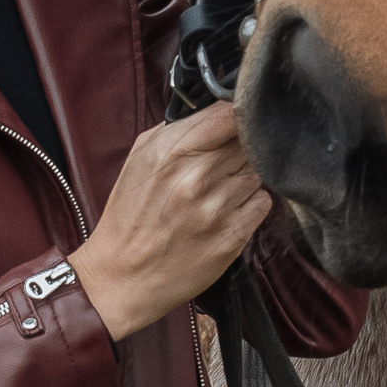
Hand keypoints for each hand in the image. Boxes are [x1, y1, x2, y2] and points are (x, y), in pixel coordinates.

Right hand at [68, 102, 272, 342]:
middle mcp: (198, 176)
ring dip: (243, 178)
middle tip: (218, 166)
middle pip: (248, 141)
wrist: (123, 276)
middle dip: (237, 149)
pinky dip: (250, 204)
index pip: (229, 113)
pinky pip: (263, 202)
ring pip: (257, 172)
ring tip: (216, 194)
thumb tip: (216, 110)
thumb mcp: (141, 158)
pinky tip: (226, 213)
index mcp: (172, 151)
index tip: (234, 122)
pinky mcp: (234, 236)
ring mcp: (218, 207)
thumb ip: (178, 129)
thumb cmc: (130, 215)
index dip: (237, 115)